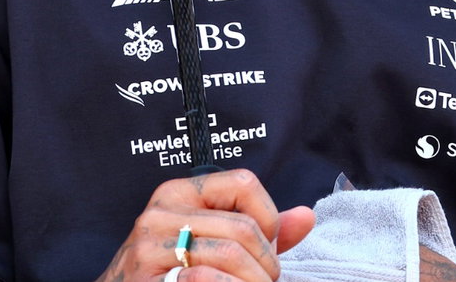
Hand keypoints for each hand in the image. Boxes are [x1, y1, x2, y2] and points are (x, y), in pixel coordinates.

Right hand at [95, 169, 314, 281]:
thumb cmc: (173, 272)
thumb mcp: (212, 241)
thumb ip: (259, 230)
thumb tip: (306, 216)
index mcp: (179, 193)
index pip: (244, 183)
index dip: (268, 218)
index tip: (264, 247)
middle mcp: (162, 213)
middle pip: (244, 229)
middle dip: (266, 265)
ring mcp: (151, 246)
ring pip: (231, 256)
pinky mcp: (149, 277)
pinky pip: (206, 279)